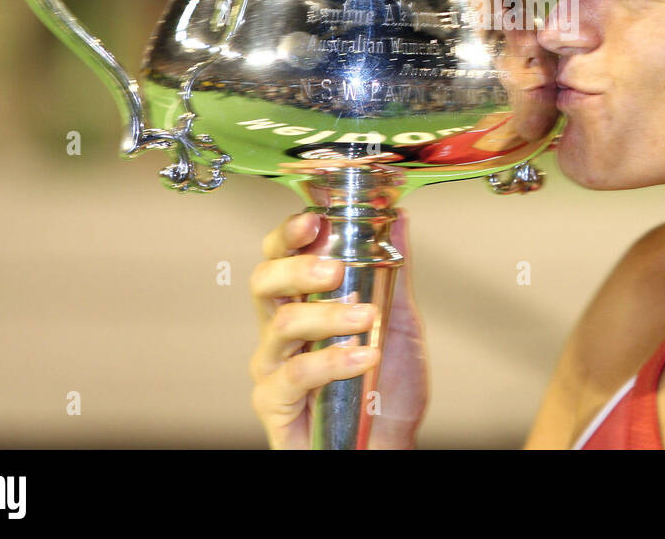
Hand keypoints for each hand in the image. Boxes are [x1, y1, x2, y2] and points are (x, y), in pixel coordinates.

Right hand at [248, 207, 428, 448]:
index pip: (279, 257)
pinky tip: (364, 359)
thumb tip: (400, 218)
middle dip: (299, 268)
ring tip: (366, 319)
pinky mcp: (274, 404)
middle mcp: (279, 332)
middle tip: (335, 271)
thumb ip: (393, 272)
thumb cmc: (385, 389)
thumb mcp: (399, 322)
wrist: (387, 446)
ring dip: (328, 317)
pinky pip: (295, 375)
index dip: (289, 235)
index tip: (313, 219)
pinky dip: (334, 362)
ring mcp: (273, 368)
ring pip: (281, 325)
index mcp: (301, 304)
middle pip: (264, 282)